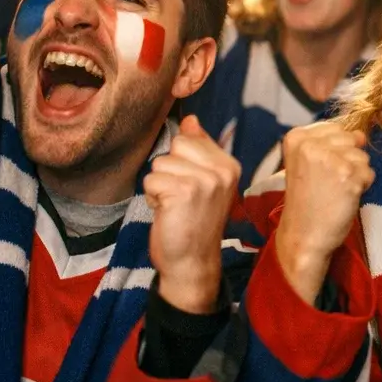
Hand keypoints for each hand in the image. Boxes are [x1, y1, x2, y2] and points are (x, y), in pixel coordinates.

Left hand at [145, 115, 240, 313]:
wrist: (192, 262)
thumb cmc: (194, 223)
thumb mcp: (204, 182)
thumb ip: (199, 149)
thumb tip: (190, 119)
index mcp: (229, 165)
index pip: (190, 138)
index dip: (181, 161)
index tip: (192, 186)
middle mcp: (222, 171)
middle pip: (175, 146)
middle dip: (168, 170)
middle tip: (180, 196)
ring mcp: (205, 181)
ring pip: (160, 164)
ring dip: (159, 186)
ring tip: (174, 206)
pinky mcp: (183, 192)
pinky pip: (151, 180)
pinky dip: (153, 198)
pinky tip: (166, 213)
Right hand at [272, 122, 372, 304]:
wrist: (304, 236)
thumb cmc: (307, 201)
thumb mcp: (306, 162)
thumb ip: (329, 143)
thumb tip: (362, 134)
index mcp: (296, 138)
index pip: (336, 128)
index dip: (336, 150)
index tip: (320, 170)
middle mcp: (311, 144)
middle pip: (351, 139)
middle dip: (348, 160)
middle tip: (329, 182)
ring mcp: (330, 159)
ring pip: (362, 156)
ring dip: (356, 174)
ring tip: (336, 191)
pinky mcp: (349, 175)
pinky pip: (369, 173)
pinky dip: (362, 186)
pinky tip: (345, 198)